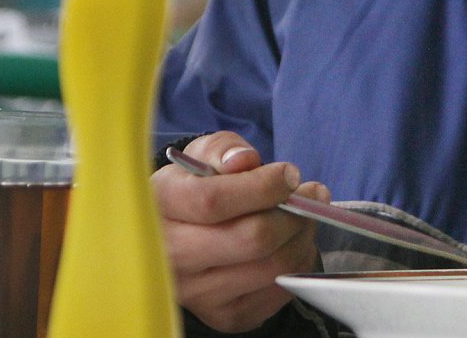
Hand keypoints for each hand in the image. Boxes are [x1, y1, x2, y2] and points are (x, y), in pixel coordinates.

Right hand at [151, 131, 327, 332]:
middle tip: (310, 194)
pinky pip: (278, 291)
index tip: (289, 174)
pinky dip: (297, 263)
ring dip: (301, 237)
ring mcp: (197, 294)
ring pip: (271, 267)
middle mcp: (170, 258)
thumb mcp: (200, 156)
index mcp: (157, 209)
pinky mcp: (224, 316)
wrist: (177, 237)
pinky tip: (292, 243)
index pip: (213, 201)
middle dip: (293, 212)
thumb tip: (243, 161)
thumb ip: (222, 150)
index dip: (262, 186)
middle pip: (251, 239)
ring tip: (303, 216)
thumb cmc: (193, 189)